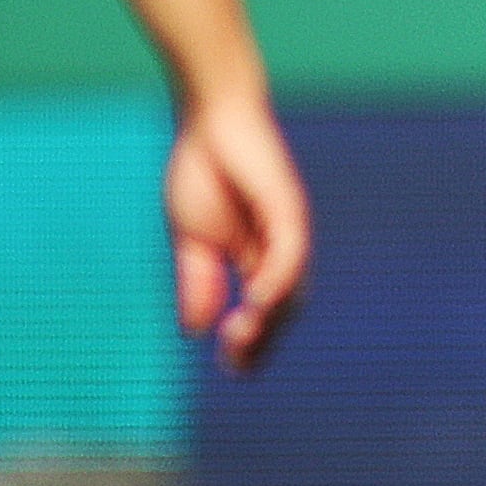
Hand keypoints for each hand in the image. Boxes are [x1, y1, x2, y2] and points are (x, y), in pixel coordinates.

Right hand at [165, 95, 311, 370]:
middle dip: (264, 342)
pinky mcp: (287, 207)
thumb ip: (198, 282)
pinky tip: (255, 301)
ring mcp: (288, 228)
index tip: (230, 368)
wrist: (208, 117)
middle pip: (286, 309)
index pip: (266, 314)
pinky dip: (277, 282)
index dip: (253, 344)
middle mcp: (281, 248)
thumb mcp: (192, 240)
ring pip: (293, 287)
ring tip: (241, 338)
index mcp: (259, 258)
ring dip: (270, 319)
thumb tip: (196, 332)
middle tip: (234, 363)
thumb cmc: (203, 171)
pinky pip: (290, 253)